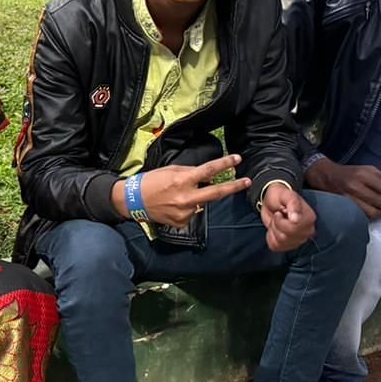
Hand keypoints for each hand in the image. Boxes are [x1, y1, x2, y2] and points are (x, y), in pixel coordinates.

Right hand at [111, 154, 250, 227]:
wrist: (134, 201)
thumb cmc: (152, 181)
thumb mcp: (171, 170)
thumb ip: (191, 173)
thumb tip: (207, 175)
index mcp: (182, 180)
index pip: (208, 170)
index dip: (224, 164)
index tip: (237, 159)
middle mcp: (185, 197)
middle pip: (216, 193)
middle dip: (234, 187)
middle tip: (247, 182)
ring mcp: (184, 212)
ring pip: (202, 204)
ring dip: (198, 198)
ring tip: (179, 195)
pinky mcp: (181, 222)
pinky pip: (192, 213)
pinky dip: (188, 208)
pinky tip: (175, 205)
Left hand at [260, 182, 316, 252]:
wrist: (273, 202)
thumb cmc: (281, 197)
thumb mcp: (286, 194)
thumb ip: (292, 204)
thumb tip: (295, 219)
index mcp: (309, 218)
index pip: (293, 228)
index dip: (281, 221)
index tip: (281, 211)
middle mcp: (307, 232)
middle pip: (285, 237)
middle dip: (276, 225)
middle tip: (278, 215)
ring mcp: (298, 240)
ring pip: (280, 243)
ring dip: (273, 230)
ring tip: (277, 221)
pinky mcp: (288, 246)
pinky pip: (275, 246)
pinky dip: (271, 237)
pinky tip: (275, 228)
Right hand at [304, 158, 380, 219]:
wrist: (327, 176)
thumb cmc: (350, 173)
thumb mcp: (369, 170)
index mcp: (364, 174)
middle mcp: (356, 186)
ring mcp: (350, 198)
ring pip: (373, 212)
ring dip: (380, 212)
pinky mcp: (345, 207)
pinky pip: (363, 216)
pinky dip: (370, 215)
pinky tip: (371, 211)